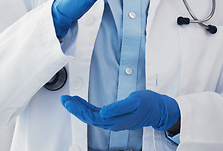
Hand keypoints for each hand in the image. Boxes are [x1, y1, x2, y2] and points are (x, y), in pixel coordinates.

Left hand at [60, 90, 179, 130]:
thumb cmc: (147, 104)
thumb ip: (118, 108)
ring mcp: (113, 121)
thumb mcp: (134, 102)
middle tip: (64, 99)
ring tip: (70, 100)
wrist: (157, 110)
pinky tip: (82, 104)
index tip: (69, 100)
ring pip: (91, 116)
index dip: (78, 109)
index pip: (91, 116)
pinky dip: (88, 108)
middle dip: (75, 108)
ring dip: (80, 108)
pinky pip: (97, 114)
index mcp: (115, 120)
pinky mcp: (114, 117)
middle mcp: (111, 123)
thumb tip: (103, 113)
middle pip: (88, 117)